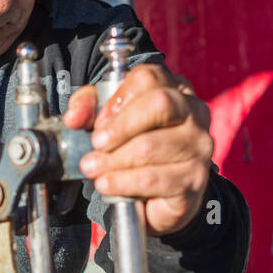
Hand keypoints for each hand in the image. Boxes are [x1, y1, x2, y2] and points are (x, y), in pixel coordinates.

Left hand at [64, 63, 213, 235]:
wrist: (162, 193)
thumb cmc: (136, 146)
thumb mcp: (109, 120)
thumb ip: (88, 108)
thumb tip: (73, 117)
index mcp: (174, 89)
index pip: (148, 78)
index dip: (118, 99)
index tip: (99, 122)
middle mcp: (194, 113)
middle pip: (159, 104)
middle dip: (120, 126)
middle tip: (96, 144)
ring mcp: (198, 146)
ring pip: (151, 146)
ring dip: (114, 160)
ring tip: (92, 169)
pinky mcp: (194, 180)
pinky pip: (155, 179)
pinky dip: (124, 183)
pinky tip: (107, 185)